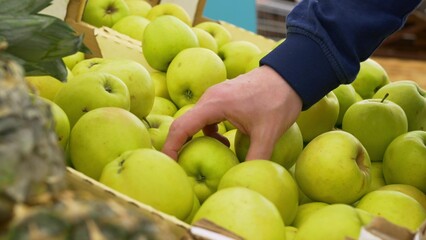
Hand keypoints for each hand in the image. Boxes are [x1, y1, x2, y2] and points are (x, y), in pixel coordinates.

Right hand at [162, 65, 302, 160]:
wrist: (289, 76)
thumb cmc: (277, 100)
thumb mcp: (268, 133)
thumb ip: (256, 157)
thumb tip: (244, 178)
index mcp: (214, 104)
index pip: (181, 127)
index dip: (170, 148)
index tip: (169, 165)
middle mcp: (209, 98)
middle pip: (184, 124)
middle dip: (179, 146)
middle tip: (180, 167)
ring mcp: (215, 96)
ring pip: (195, 120)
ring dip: (196, 139)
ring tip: (203, 157)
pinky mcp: (223, 97)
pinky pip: (207, 116)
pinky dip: (208, 132)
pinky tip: (225, 141)